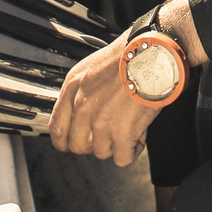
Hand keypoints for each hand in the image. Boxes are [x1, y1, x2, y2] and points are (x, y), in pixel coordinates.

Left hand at [48, 0, 205, 166]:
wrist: (154, 53)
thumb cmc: (131, 54)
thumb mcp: (94, 68)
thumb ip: (83, 92)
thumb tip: (82, 115)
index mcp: (73, 87)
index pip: (57, 128)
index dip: (66, 141)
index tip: (76, 142)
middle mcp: (82, 106)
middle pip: (77, 146)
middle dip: (94, 145)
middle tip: (109, 135)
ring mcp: (101, 121)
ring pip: (101, 152)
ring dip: (117, 144)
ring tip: (130, 126)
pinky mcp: (122, 133)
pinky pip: (122, 158)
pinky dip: (133, 150)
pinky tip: (139, 135)